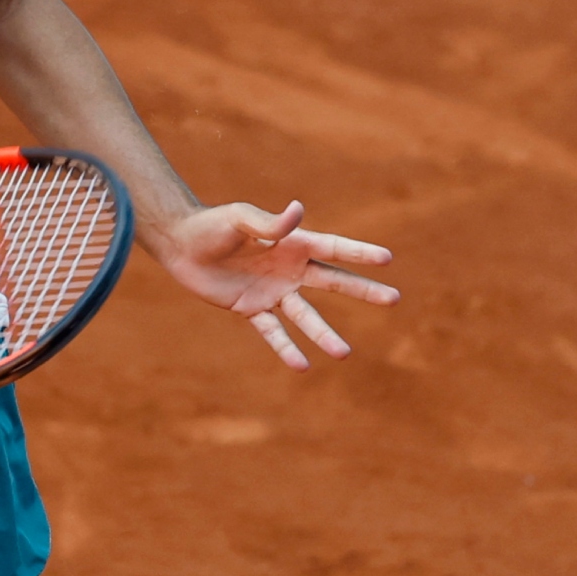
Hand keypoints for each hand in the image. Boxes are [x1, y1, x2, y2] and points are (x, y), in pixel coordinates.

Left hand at [157, 201, 398, 370]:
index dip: (359, 253)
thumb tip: (298, 210)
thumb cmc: (213, 224)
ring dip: (324, 334)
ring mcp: (273, 291)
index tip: (387, 259)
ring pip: (306, 317)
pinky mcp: (251, 309)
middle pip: (333, 282)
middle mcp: (289, 269)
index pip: (333, 248)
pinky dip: (286, 348)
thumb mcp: (241, 219)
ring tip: (344, 353)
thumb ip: (270, 222)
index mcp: (292, 243)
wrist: (182, 245)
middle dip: (363, 290)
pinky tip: (301, 365)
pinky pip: (273, 332)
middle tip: (394, 298)